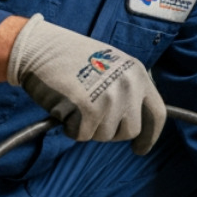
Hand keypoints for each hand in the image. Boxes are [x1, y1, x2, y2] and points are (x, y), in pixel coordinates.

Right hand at [6, 14, 165, 149]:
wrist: (40, 47)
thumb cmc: (70, 57)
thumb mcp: (111, 66)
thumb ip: (126, 90)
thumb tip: (133, 121)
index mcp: (137, 74)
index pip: (157, 114)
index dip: (150, 136)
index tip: (140, 149)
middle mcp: (128, 86)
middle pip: (130, 131)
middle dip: (111, 132)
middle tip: (92, 118)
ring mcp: (110, 97)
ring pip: (105, 135)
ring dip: (88, 128)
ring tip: (75, 104)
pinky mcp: (88, 108)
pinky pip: (82, 134)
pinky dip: (70, 128)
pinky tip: (64, 107)